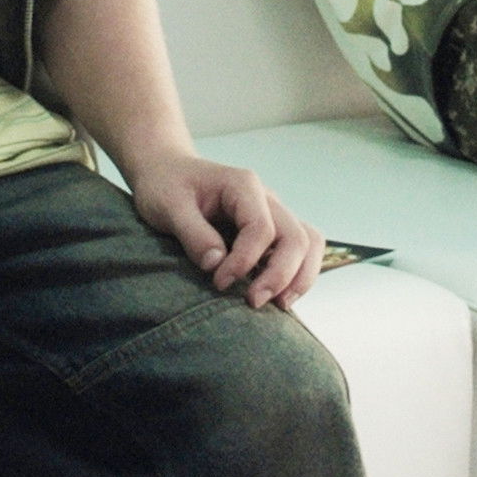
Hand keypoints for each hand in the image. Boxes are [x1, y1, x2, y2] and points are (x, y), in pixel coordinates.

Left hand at [129, 152, 325, 309]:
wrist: (167, 172)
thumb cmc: (166, 186)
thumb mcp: (168, 206)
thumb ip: (193, 234)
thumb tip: (216, 264)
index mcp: (243, 186)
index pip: (261, 228)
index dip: (244, 261)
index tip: (218, 282)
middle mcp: (267, 198)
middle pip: (296, 238)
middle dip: (280, 275)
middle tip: (253, 302)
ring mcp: (273, 214)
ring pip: (309, 243)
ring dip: (300, 276)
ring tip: (279, 305)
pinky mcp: (272, 230)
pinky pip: (300, 250)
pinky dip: (296, 274)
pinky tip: (276, 296)